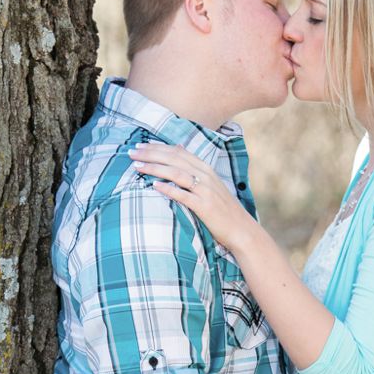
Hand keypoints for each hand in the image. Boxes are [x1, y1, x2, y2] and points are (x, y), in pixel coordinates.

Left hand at [131, 142, 252, 251]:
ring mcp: (205, 191)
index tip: (141, 144)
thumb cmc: (223, 209)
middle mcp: (205, 176)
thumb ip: (194, 167)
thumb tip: (179, 148)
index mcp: (205, 169)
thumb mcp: (210, 184)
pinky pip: (183, 195)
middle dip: (151, 154)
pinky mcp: (204, 206)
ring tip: (137, 166)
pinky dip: (169, 189)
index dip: (158, 147)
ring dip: (155, 168)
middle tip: (131, 152)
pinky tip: (155, 186)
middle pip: (174, 159)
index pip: (178, 152)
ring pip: (176, 173)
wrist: (241, 229)